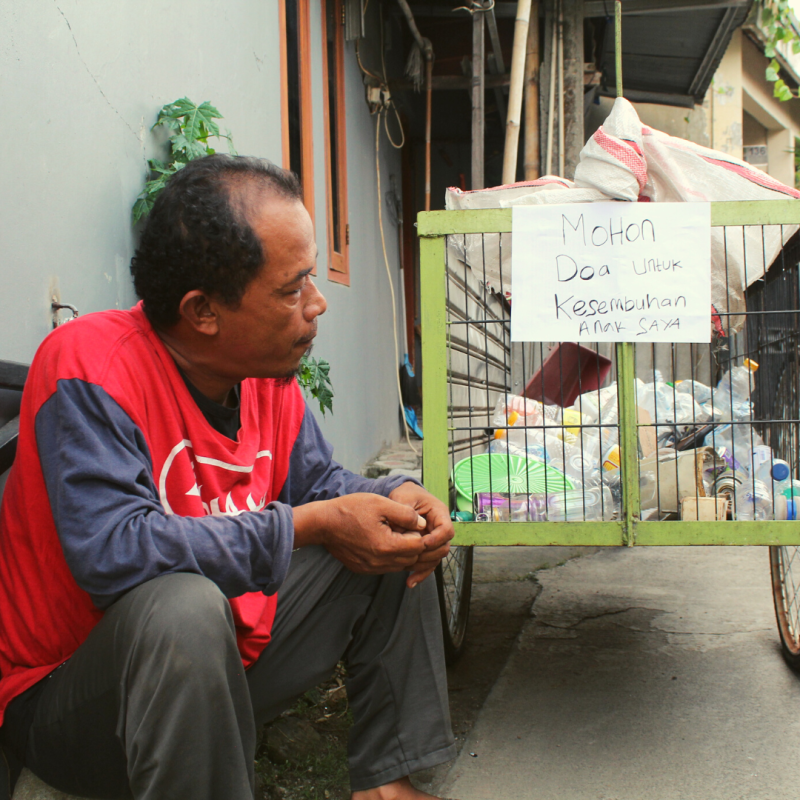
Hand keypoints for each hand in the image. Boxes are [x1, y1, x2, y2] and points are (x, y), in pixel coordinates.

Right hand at [293, 493, 426, 573]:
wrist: (323, 524)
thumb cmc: (350, 510)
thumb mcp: (381, 504)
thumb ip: (406, 515)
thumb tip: (422, 524)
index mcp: (387, 546)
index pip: (419, 546)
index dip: (419, 533)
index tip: (411, 522)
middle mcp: (380, 562)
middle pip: (412, 559)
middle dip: (414, 544)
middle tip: (405, 528)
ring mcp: (371, 568)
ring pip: (400, 565)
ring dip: (403, 552)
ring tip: (395, 534)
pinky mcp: (364, 569)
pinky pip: (386, 567)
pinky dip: (390, 557)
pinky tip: (383, 542)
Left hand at [388, 482, 453, 587]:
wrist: (403, 496)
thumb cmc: (405, 494)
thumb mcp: (402, 498)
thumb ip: (403, 513)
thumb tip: (400, 531)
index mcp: (439, 513)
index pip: (446, 529)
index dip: (437, 538)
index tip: (423, 543)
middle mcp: (439, 528)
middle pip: (443, 547)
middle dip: (429, 555)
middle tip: (412, 559)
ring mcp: (433, 539)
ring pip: (435, 558)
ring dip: (423, 568)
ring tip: (410, 578)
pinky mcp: (425, 548)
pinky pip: (426, 563)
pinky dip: (419, 573)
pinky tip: (410, 582)